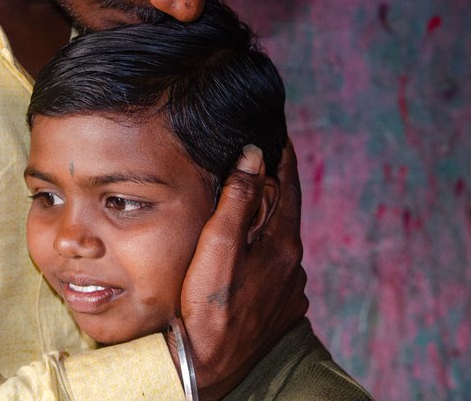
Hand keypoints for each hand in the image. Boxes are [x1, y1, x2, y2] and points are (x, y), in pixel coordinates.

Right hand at [178, 141, 307, 399]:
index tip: (279, 135)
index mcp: (281, 244)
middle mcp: (293, 264)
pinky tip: (244, 253)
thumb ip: (236, 201)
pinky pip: (274, 266)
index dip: (283, 158)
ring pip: (278, 240)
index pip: (288, 186)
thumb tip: (253, 155)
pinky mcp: (280, 306)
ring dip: (266, 220)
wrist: (211, 366)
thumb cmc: (207, 308)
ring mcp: (289, 288)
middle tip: (255, 163)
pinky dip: (263, 249)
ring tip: (244, 206)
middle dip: (271, 186)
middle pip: (284, 212)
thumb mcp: (217, 248)